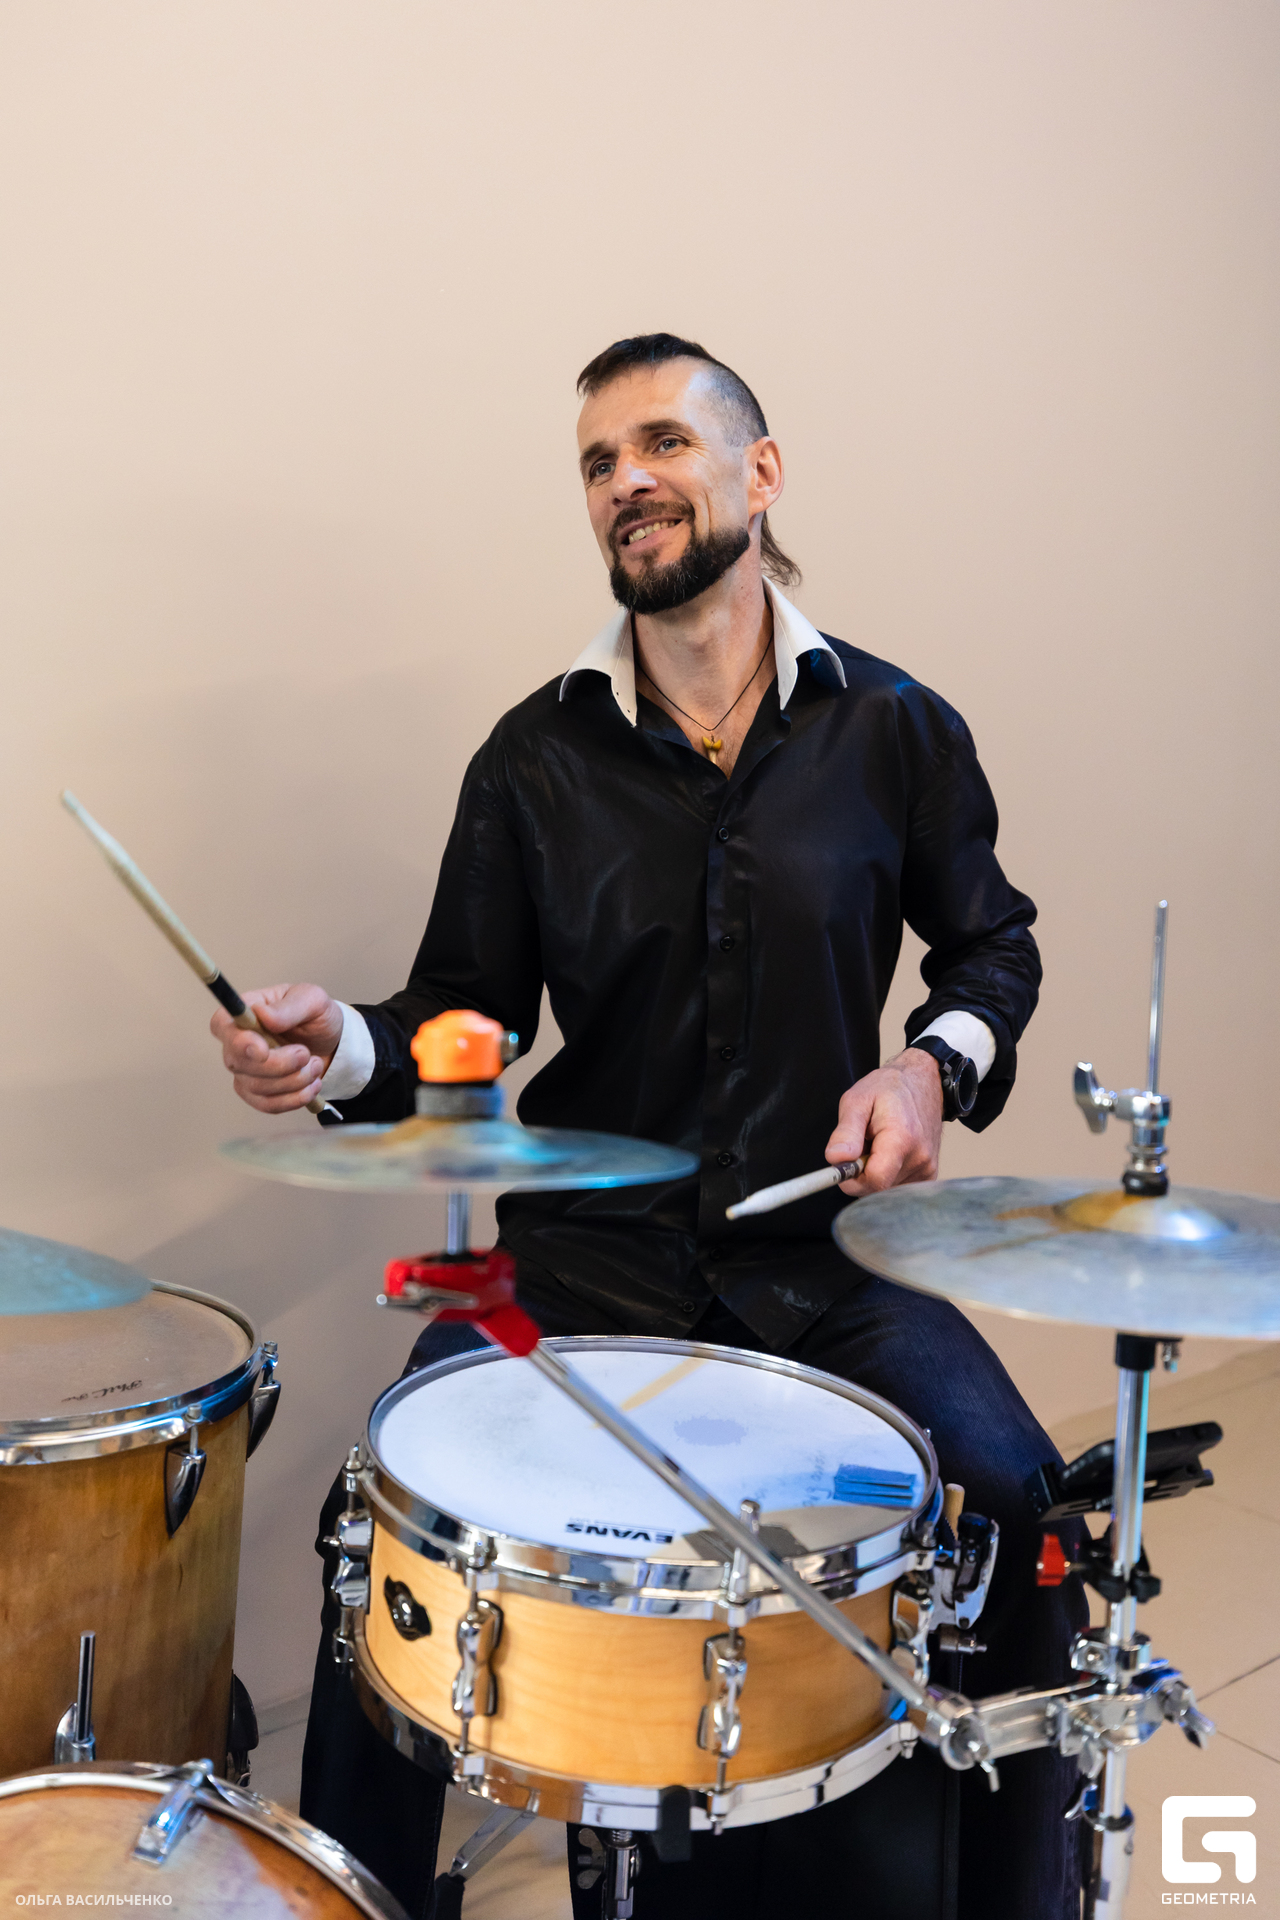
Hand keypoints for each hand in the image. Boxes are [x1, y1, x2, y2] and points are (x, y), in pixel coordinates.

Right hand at [210, 983, 343, 1113]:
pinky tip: (312, 1085)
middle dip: (279, 1065)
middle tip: (307, 1054)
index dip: (238, 1041)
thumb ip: (289, 1007)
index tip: (263, 1050)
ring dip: (294, 1080)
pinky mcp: (256, 1092)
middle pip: (239, 1062)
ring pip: (257, 1086)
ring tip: (315, 1065)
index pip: (222, 1025)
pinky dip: (294, 1098)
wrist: (331, 1042)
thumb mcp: (312, 1000)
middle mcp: (237, 1042)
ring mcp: (244, 1069)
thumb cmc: (316, 1016)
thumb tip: (263, 1015)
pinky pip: (267, 1104)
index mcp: (245, 1012)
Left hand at [824, 1049, 943, 1194]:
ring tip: (877, 1145)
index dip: (851, 1179)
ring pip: (886, 1189)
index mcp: (901, 1139)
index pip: (873, 1181)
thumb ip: (846, 1132)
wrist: (923, 1083)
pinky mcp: (929, 1174)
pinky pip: (898, 1187)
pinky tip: (889, 1154)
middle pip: (878, 1188)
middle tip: (862, 1146)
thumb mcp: (857, 1100)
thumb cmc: (889, 1088)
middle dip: (861, 1174)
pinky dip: (888, 1175)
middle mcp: (919, 1158)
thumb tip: (835, 1159)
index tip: (843, 1164)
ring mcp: (927, 1168)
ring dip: (874, 1173)